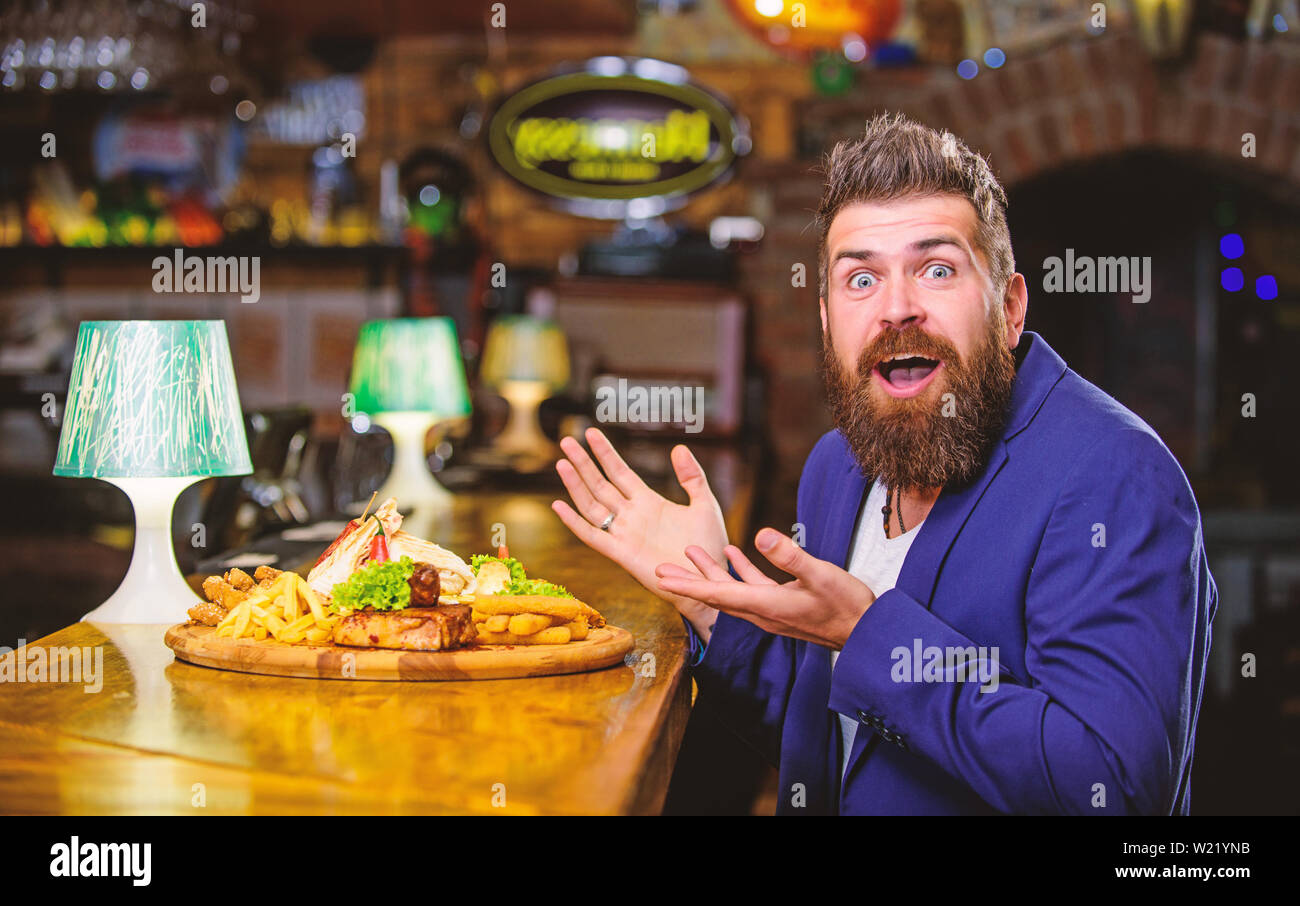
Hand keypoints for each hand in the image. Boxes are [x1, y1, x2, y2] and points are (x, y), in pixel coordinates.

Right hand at [551, 428, 727, 638]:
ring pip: (593, 505)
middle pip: (601, 484)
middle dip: (584, 463)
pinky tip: (560, 505)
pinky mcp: (621, 554)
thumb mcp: (705, 505)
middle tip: (566, 441)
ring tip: (562, 463)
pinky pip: (593, 536)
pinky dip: (575, 522)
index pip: (621, 472)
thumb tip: (678, 447)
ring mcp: (624, 534)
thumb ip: (692, 478)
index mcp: (649, 503)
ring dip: (576, 485)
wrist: (709, 581)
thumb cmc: (709, 547)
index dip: (606, 453)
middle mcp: (632, 516)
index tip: (591, 433)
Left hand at [653, 527, 876, 649]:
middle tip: (658, 570)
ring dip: (710, 572)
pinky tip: (734, 553)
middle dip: (686, 581)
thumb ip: (791, 555)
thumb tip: (761, 533)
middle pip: (715, 595)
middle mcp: (762, 611)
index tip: (660, 579)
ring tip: (689, 552)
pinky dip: (740, 570)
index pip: (717, 594)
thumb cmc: (847, 606)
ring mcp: (772, 610)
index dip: (687, 585)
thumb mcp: (821, 575)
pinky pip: (753, 587)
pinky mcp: (783, 605)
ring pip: (731, 590)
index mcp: (765, 605)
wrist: (867, 633)